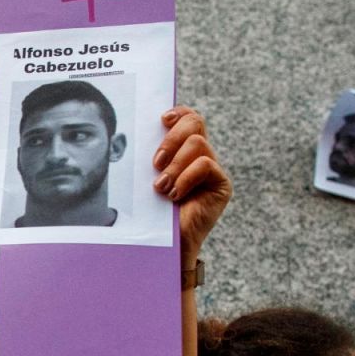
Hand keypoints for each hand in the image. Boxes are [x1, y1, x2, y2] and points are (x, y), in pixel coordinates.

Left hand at [152, 107, 230, 261]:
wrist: (164, 243)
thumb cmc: (151, 210)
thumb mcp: (147, 177)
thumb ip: (151, 156)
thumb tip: (133, 133)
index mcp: (182, 150)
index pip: (188, 118)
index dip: (179, 112)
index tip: (162, 119)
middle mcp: (200, 155)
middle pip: (195, 123)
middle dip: (172, 138)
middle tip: (155, 163)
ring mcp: (212, 169)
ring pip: (197, 143)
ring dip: (175, 165)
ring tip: (162, 187)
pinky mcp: (221, 184)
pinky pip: (205, 165)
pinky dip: (186, 178)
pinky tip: (175, 195)